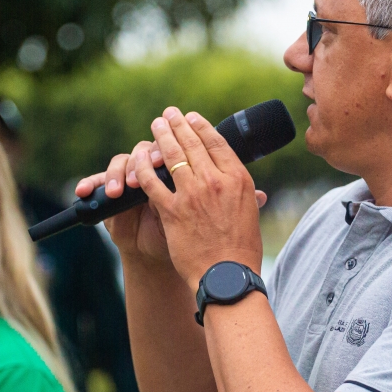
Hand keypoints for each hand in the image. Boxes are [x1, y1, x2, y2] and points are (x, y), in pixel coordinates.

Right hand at [75, 141, 171, 263]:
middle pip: (139, 152)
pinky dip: (88, 184)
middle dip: (135, 165)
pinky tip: (82, 191)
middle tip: (134, 183)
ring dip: (115, 175)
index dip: (157, 153)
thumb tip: (164, 183)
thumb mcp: (172, 215)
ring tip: (114, 193)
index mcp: (165, 172)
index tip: (157, 163)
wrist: (148, 250)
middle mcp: (146, 170)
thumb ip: (169, 198)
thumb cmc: (166, 231)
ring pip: (119, 163)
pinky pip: (95, 182)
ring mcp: (125, 179)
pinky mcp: (106, 191)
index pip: (161, 152)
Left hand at [132, 107, 265, 288]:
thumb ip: (245, 194)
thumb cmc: (242, 249)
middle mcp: (215, 181)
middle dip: (178, 125)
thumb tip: (252, 189)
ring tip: (156, 126)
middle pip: (192, 143)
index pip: (217, 142)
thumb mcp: (250, 213)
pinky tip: (139, 158)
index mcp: (238, 179)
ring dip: (161, 137)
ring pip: (172, 156)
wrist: (227, 276)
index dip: (201, 127)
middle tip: (168, 114)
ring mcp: (192, 195)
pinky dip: (144, 167)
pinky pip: (153, 182)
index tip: (192, 118)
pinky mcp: (172, 211)